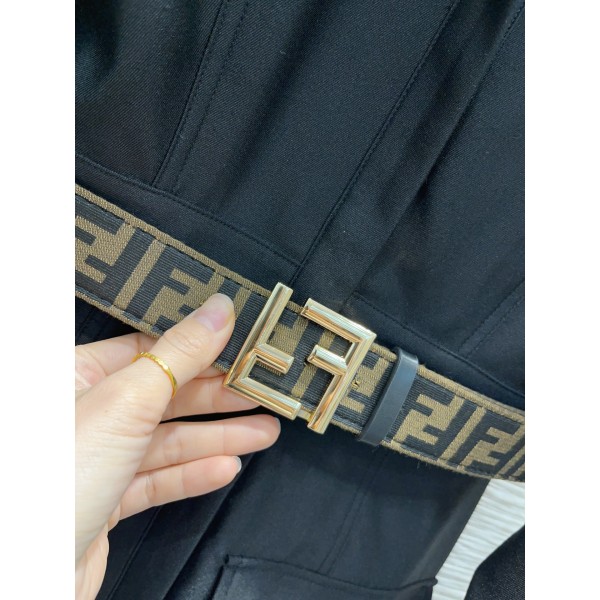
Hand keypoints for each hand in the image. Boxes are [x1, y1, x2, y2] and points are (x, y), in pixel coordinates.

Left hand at [75, 294, 279, 598]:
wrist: (31, 576)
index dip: (200, 349)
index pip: (150, 348)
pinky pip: (159, 478)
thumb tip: (217, 312)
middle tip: (260, 394)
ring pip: (168, 439)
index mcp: (76, 375)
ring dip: (218, 437)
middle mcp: (86, 413)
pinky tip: (224, 467)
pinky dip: (194, 473)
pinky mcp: (107, 497)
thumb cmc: (52, 483)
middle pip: (166, 395)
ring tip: (262, 432)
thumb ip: (179, 354)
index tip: (239, 349)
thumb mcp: (127, 401)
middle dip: (218, 398)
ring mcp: (97, 457)